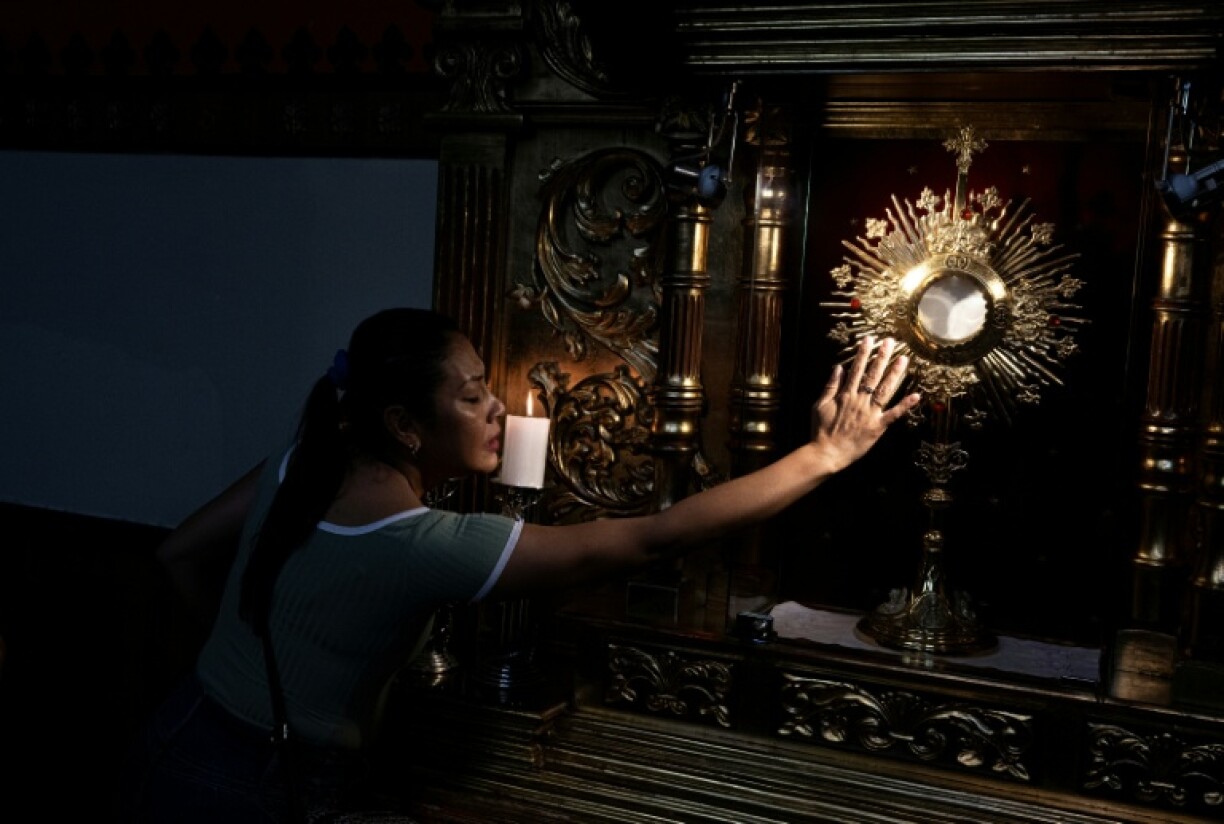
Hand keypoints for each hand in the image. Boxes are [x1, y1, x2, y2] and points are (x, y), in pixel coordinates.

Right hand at [809, 335, 919, 473]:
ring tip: (904, 359)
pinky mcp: (878, 427)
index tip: (869, 339)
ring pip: (885, 390)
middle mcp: (860, 400)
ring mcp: (870, 413)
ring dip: (895, 374)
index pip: (857, 369)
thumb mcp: (819, 405)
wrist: (827, 452)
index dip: (864, 353)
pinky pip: (893, 415)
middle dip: (882, 357)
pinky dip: (905, 406)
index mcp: (846, 394)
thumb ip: (830, 386)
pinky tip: (916, 395)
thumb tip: (838, 368)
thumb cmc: (821, 430)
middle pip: (873, 375)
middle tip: (890, 342)